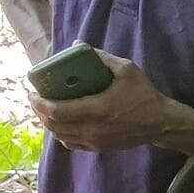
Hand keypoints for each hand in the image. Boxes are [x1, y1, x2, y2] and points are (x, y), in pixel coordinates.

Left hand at [33, 53, 178, 153]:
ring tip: (45, 109)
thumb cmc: (143, 95)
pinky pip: (71, 144)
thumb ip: (100, 57)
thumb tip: (77, 44)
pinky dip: (61, 134)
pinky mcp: (98, 148)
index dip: (39, 103)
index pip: (57, 111)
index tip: (32, 92)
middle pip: (53, 125)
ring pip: (60, 136)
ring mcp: (94, 142)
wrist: (161, 123)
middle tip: (36, 98)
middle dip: (39, 112)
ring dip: (48, 123)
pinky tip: (60, 123)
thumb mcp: (126, 70)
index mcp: (96, 110)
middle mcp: (92, 130)